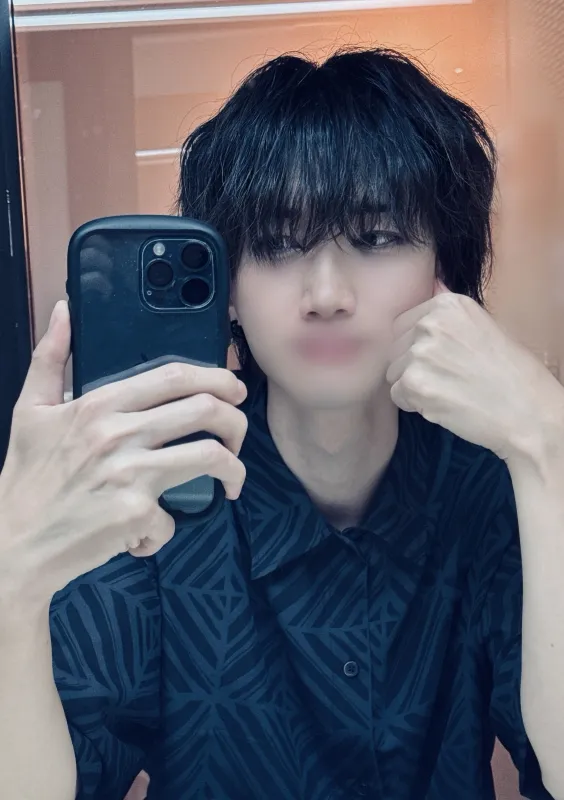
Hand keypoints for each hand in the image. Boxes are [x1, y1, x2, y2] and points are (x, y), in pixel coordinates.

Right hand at [0, 301, 246, 606]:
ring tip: (230, 481)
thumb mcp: (30, 410)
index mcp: (99, 404)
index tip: (233, 389)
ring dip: (233, 469)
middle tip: (237, 436)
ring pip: (210, 456)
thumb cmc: (26, 478)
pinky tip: (149, 534)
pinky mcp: (135, 512)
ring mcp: (130, 472)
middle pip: (205, 409)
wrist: (13, 543)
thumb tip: (64, 311)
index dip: (217, 377)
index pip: (175, 376)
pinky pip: (174, 516)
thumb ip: (50, 357)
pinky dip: (166, 529)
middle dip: (236, 421)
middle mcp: (119, 433)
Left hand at [386, 281, 563, 460]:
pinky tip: (444, 404)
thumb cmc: (510, 373)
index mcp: (447, 304)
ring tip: (448, 390)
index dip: (416, 347)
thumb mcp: (482, 325)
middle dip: (413, 367)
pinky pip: (397, 395)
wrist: (527, 410)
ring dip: (414, 386)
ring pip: (394, 373)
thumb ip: (449, 310)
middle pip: (395, 349)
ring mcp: (421, 352)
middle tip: (449, 379)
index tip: (444, 360)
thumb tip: (433, 281)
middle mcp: (431, 323)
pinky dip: (414, 405)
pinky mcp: (415, 383)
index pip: (402, 325)